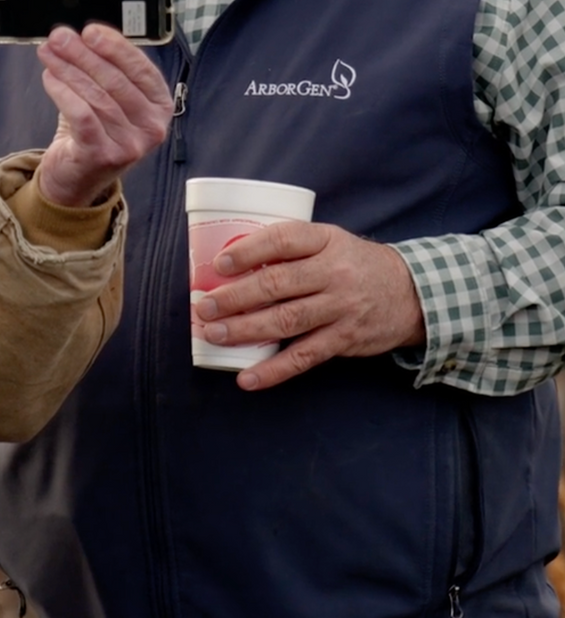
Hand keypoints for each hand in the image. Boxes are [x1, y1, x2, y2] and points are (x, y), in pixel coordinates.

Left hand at [35, 25, 172, 207]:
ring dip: (68, 69)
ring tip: (48, 54)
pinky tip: (50, 77)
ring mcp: (130, 144)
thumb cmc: (95, 131)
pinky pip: (81, 115)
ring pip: (96, 96)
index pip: (141, 69)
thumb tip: (77, 37)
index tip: (90, 32)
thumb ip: (103, 69)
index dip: (115, 46)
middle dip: (83, 53)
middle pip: (116, 80)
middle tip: (60, 37)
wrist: (78, 176)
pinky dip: (63, 92)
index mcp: (160, 106)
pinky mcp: (103, 155)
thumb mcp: (109, 98)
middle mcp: (151, 127)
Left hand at [193, 221, 425, 389]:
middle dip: (235, 297)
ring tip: (214, 335)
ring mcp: (341, 308)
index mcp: (325, 240)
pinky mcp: (345, 340)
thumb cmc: (354, 263)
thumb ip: (291, 248)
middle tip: (205, 307)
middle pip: (278, 284)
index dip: (249, 251)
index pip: (283, 240)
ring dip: (245, 330)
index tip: (220, 264)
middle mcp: (333, 273)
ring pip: (286, 320)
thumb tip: (232, 260)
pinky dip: (274, 370)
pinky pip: (304, 357)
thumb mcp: (329, 241)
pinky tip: (247, 378)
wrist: (414, 293)